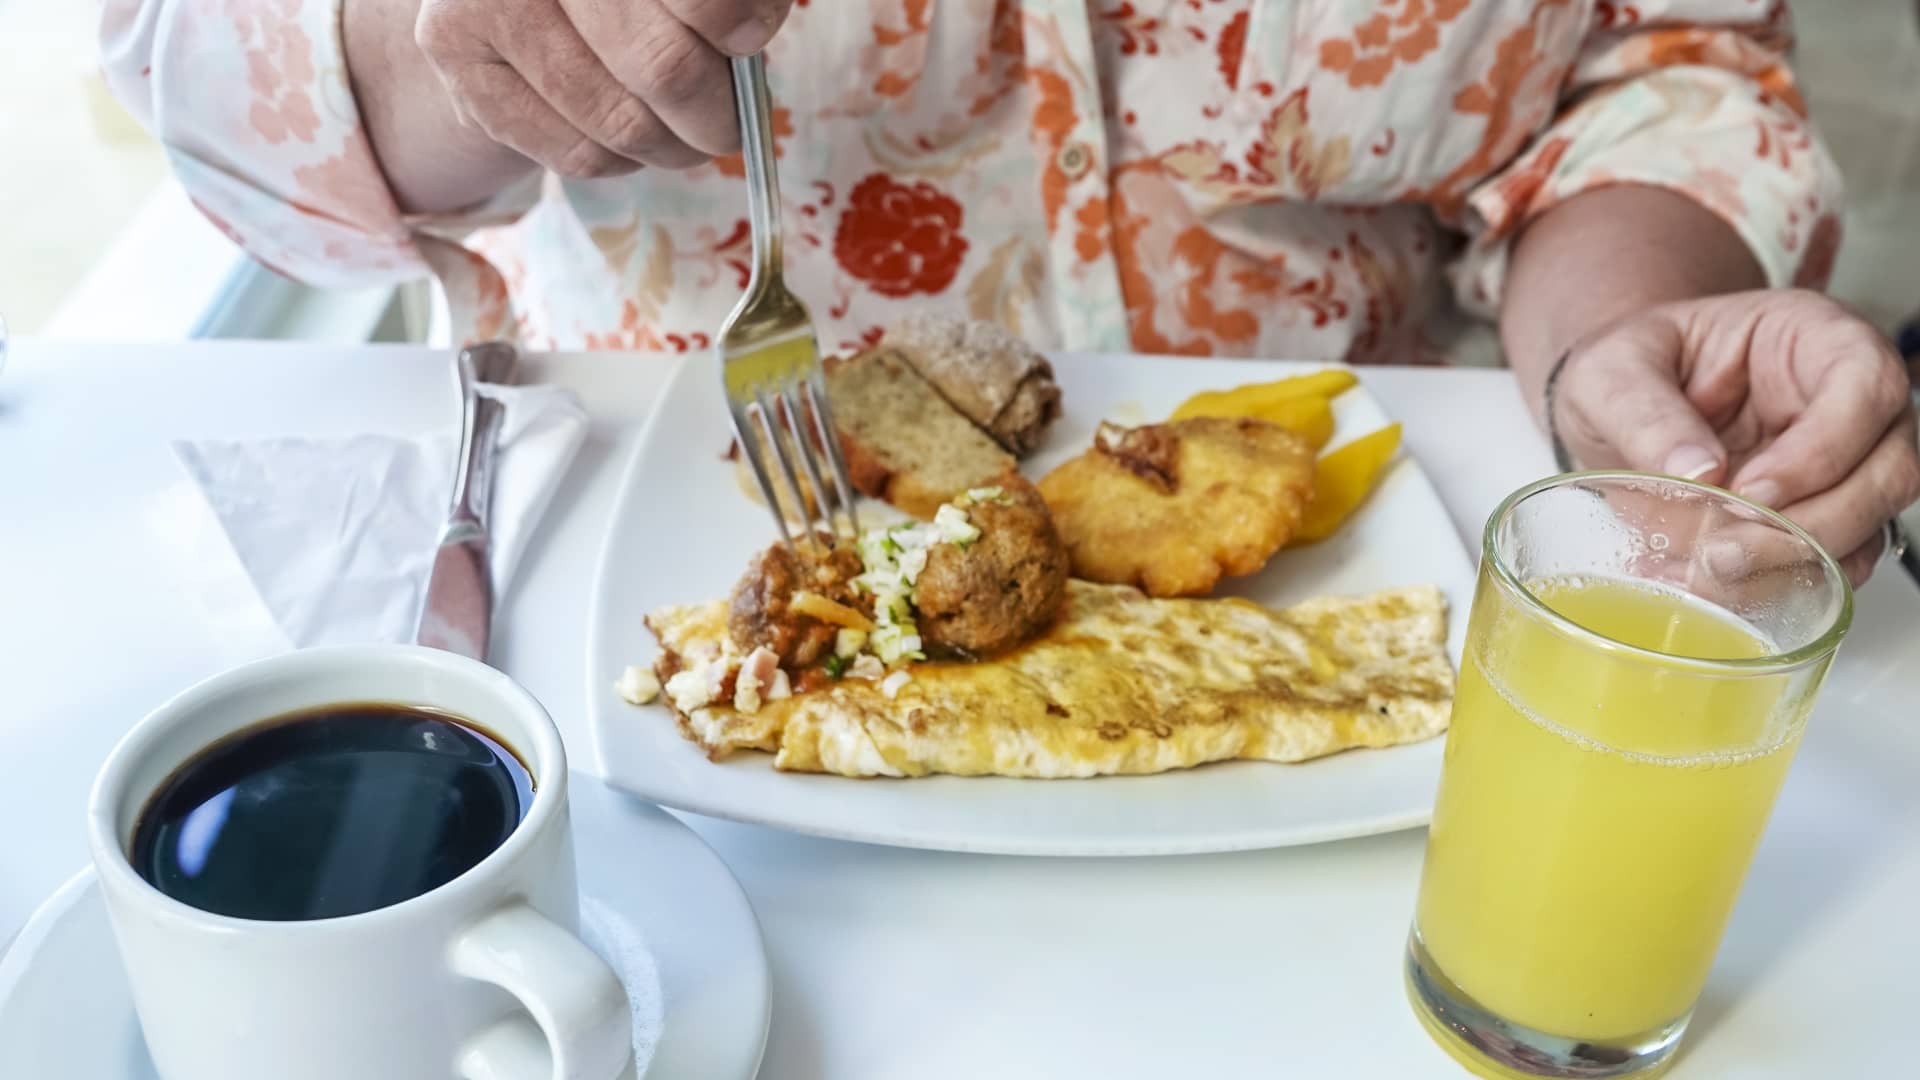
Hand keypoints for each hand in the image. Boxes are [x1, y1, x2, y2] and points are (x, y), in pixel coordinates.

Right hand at [413, 0, 790, 176]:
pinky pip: (577, 152)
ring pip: (623, 123)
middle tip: (726, 123)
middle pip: (665, 68)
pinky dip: (622, 160)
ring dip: (674, 147)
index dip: (731, 23)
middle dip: (715, 114)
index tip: (748, 42)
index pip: (695, 1)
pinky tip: (624, 135)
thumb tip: (749, 30)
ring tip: (684, 136)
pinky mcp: (457, 57)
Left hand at [1551, 289, 1919, 584]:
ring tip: (1713, 571)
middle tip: (1728, 550)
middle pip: (1891, 469)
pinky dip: (1781, 585)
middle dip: (1817, 523)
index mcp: (1811, 338)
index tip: (1750, 491)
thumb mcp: (1609, 372)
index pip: (1866, 385)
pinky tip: (1718, 586)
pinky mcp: (1818, 520)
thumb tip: (1697, 473)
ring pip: (1872, 526)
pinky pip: (1833, 565)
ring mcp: (1841, 466)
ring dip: (1801, 562)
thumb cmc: (1627, 370)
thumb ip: (1645, 413)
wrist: (1608, 413)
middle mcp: (1845, 402)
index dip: (1823, 448)